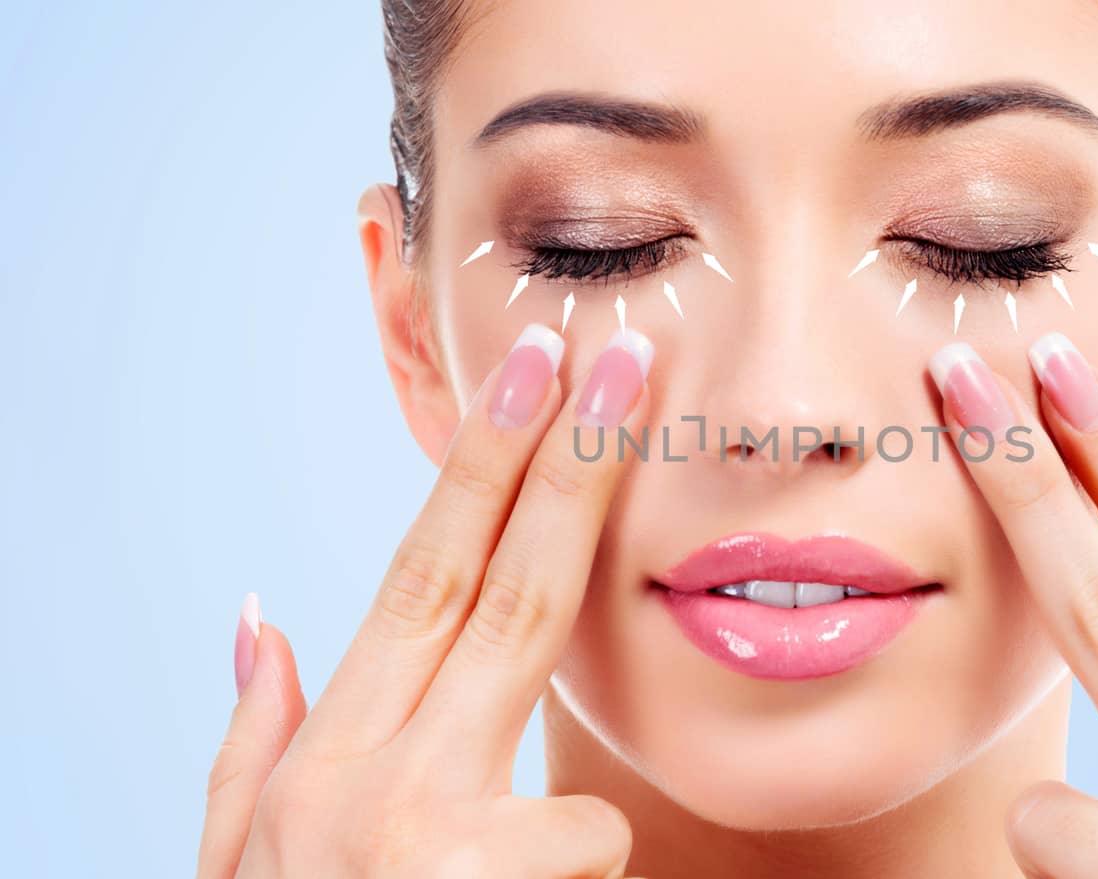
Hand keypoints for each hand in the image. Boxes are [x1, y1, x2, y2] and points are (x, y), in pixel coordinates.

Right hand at [197, 326, 652, 877]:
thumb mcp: (242, 869)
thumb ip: (252, 746)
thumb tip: (263, 614)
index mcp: (326, 763)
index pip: (423, 576)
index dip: (487, 466)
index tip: (541, 370)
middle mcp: (371, 787)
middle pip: (505, 593)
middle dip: (575, 466)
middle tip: (632, 360)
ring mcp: (438, 846)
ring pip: (569, 767)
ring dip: (564, 833)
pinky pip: (588, 855)